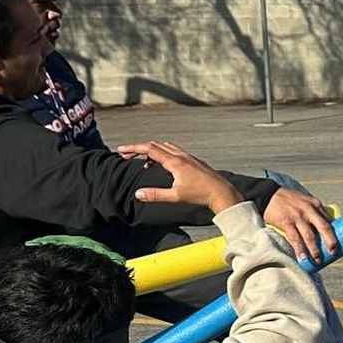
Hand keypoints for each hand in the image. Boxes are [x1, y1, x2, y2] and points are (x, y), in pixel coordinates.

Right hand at [120, 141, 240, 215]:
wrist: (222, 192)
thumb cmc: (200, 194)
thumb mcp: (176, 196)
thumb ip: (156, 195)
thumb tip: (138, 194)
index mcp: (174, 162)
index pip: (149, 149)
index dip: (133, 149)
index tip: (121, 150)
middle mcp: (181, 156)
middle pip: (155, 145)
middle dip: (139, 149)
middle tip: (127, 155)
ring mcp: (188, 157)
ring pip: (165, 147)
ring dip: (152, 150)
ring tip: (144, 163)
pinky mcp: (194, 160)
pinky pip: (174, 151)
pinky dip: (163, 153)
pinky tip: (164, 166)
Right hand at [263, 187, 338, 264]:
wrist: (267, 193)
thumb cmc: (287, 200)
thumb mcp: (305, 201)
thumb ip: (314, 212)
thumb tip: (322, 230)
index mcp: (315, 204)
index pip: (329, 220)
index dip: (334, 233)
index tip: (338, 243)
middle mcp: (309, 210)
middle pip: (324, 227)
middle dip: (330, 241)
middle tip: (333, 252)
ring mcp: (298, 216)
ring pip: (310, 236)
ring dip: (314, 250)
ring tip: (317, 260)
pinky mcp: (286, 222)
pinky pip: (295, 239)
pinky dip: (300, 250)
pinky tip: (303, 258)